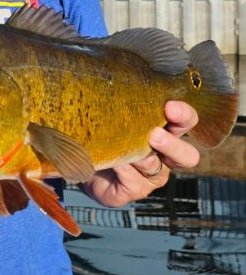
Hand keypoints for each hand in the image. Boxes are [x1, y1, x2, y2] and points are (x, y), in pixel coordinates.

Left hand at [83, 100, 200, 208]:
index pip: (187, 122)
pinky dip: (121, 168)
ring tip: (121, 146)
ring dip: (138, 155)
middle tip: (154, 135)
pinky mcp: (135, 191)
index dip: (184, 115)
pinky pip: (133, 180)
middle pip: (188, 156)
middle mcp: (166, 157)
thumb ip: (128, 104)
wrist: (86, 161)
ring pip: (153, 166)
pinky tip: (111, 162)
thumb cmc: (107, 133)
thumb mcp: (120, 115)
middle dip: (171, 144)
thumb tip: (123, 82)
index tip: (169, 107)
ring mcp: (152, 177)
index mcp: (168, 133)